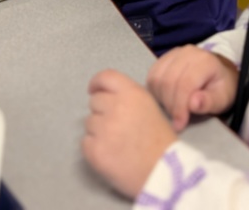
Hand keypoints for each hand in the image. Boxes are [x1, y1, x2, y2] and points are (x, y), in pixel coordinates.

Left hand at [82, 70, 175, 198]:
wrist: (163, 172)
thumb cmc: (160, 140)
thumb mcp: (149, 106)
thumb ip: (128, 96)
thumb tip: (106, 95)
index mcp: (132, 93)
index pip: (105, 77)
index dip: (97, 83)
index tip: (93, 89)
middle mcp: (116, 107)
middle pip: (94, 101)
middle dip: (101, 111)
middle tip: (115, 125)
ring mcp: (104, 129)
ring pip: (89, 122)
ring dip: (98, 130)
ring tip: (116, 142)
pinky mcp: (95, 151)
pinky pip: (85, 142)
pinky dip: (94, 147)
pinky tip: (110, 153)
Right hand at [147, 44, 238, 130]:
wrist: (218, 74)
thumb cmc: (221, 88)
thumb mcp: (222, 99)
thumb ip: (209, 102)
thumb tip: (193, 103)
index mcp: (204, 61)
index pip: (185, 83)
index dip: (180, 106)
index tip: (179, 124)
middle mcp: (188, 52)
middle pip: (168, 81)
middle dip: (170, 105)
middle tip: (176, 120)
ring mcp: (174, 53)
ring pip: (157, 78)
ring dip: (161, 99)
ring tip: (172, 111)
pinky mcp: (165, 58)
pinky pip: (152, 75)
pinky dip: (155, 91)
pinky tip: (165, 101)